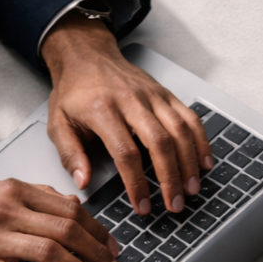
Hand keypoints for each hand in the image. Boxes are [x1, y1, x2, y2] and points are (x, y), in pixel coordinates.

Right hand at [0, 179, 121, 261]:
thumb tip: (74, 204)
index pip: (72, 210)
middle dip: (97, 254)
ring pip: (51, 253)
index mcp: (16, 190)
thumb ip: (39, 197)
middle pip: (67, 230)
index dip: (99, 232)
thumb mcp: (4, 195)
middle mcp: (7, 210)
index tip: (115, 249)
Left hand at [40, 16, 211, 216]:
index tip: (142, 206)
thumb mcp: (58, 122)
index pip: (126, 153)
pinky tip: (205, 163)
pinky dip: (201, 142)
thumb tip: (83, 182)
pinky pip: (190, 118)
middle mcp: (131, 101)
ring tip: (191, 189)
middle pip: (160, 143)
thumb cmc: (75, 92)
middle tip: (175, 204)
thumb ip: (70, 155)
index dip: (137, 184)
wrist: (86, 55)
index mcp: (102, 110)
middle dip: (171, 178)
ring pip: (180, 131)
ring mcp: (152, 96)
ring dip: (189, 164)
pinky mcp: (166, 94)